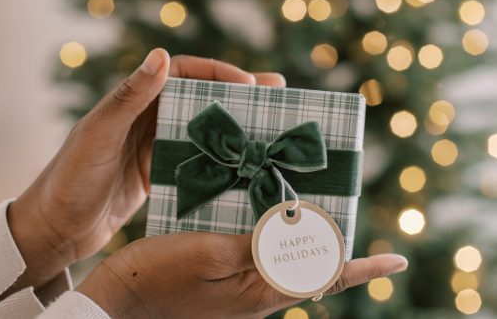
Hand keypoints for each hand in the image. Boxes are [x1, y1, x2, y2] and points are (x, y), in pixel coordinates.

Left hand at [8, 50, 284, 290]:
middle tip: (278, 91)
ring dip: (237, 123)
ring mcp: (159, 143)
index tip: (249, 84)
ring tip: (273, 121)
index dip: (219, 72)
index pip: (185, 72)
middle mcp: (151, 115)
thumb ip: (130, 95)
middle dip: (240, 92)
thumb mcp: (100, 132)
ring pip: (205, 126)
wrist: (57, 227)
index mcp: (137, 98)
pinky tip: (247, 161)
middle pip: (203, 96)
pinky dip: (222, 155)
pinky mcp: (162, 170)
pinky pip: (199, 156)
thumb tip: (161, 53)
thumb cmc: (71, 175)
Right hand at [77, 232, 407, 317]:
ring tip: (309, 213)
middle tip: (346, 215)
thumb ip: (261, 245)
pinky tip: (264, 222)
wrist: (120, 303)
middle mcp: (257, 298)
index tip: (397, 260)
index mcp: (260, 291)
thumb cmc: (161, 275)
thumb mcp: (212, 253)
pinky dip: (272, 242)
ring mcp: (240, 296)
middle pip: (309, 270)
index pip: (324, 277)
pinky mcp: (223, 289)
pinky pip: (260, 263)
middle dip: (334, 248)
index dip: (363, 269)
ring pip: (285, 266)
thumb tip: (303, 232)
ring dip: (303, 242)